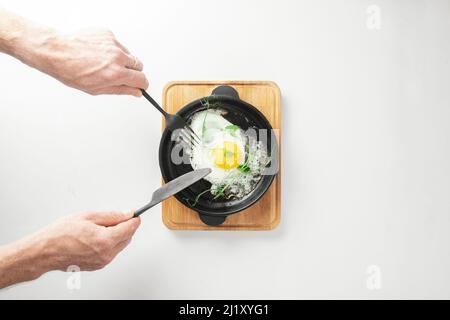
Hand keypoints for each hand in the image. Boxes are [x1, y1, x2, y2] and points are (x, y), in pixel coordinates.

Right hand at [0, 211, 139, 287]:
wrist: (45, 251)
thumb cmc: (61, 233)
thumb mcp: (89, 216)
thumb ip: (112, 216)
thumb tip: (127, 214)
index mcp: (105, 240)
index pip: (131, 228)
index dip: (133, 219)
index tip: (134, 214)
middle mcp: (106, 253)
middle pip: (128, 237)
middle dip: (125, 226)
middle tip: (112, 219)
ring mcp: (103, 261)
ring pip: (120, 245)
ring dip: (117, 235)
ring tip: (98, 228)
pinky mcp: (98, 265)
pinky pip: (111, 252)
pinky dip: (109, 243)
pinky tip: (95, 237)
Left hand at [35, 29, 148, 95]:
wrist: (57, 52)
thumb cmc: (71, 71)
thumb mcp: (97, 89)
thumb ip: (121, 90)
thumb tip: (136, 92)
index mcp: (116, 74)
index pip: (141, 79)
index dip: (142, 84)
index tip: (140, 85)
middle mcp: (117, 57)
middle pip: (139, 65)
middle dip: (133, 72)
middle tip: (120, 75)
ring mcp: (113, 44)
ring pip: (128, 54)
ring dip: (122, 60)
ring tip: (104, 63)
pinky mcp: (107, 33)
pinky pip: (117, 44)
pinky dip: (111, 49)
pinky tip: (98, 53)